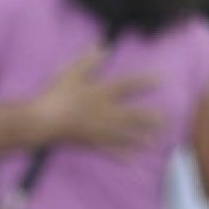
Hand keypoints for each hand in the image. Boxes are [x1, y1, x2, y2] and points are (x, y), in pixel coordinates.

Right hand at [29, 47, 160, 149]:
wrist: (44, 119)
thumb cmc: (56, 93)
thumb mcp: (71, 72)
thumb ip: (88, 60)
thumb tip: (103, 47)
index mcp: (102, 93)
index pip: (128, 85)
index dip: (144, 82)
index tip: (161, 81)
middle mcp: (106, 112)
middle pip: (132, 115)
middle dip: (149, 118)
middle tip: (164, 121)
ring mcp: (100, 129)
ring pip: (124, 134)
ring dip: (140, 138)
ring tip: (153, 142)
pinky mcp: (91, 142)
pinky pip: (109, 150)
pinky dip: (120, 155)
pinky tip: (131, 161)